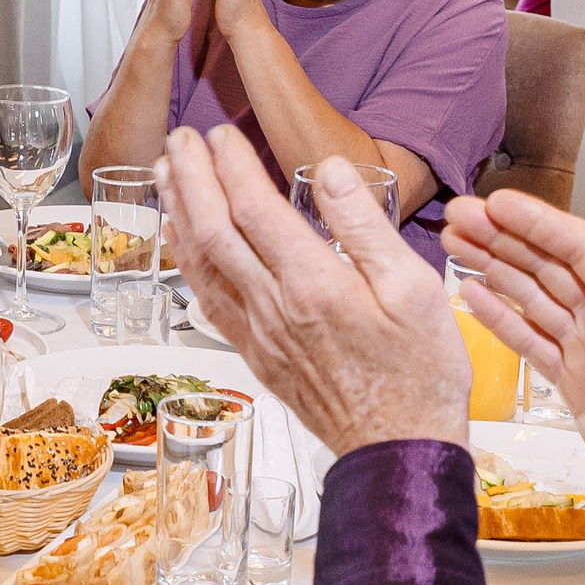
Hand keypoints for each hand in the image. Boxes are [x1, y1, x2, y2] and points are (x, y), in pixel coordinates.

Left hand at [160, 127, 466, 455]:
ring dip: (179, 214)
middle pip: (215, 231)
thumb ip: (366, 226)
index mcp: (315, 284)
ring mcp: (260, 333)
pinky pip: (208, 299)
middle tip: (179, 137)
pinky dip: (188, 263)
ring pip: (202, 264)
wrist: (398, 450)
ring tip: (164, 174)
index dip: (231, 166)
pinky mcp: (257, 354)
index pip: (255, 209)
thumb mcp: (416, 289)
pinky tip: (183, 244)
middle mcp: (275, 307)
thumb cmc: (420, 373)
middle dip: (191, 178)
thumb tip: (329, 170)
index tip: (220, 134)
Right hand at [440, 192, 584, 543]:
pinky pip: (529, 339)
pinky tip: (471, 295)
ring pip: (530, 296)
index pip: (577, 247)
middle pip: (544, 265)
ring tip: (453, 243)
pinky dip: (499, 317)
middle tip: (456, 214)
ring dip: (493, 268)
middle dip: (500, 237)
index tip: (494, 203)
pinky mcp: (571, 380)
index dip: (535, 223)